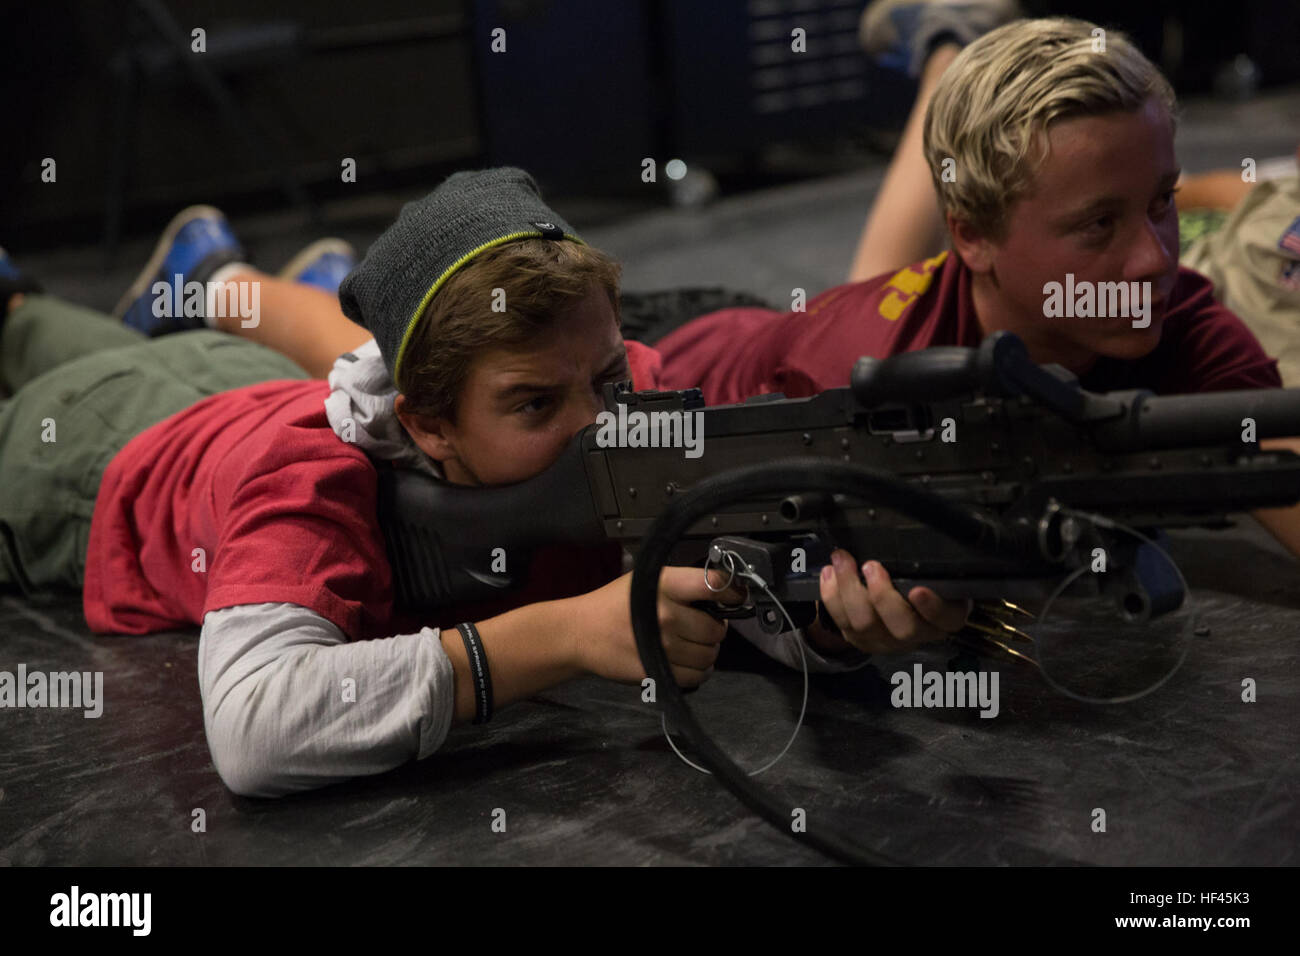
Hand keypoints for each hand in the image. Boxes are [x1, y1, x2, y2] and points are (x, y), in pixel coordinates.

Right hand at [569, 567, 746, 687]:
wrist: (581, 633)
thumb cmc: (615, 604)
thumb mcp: (646, 580)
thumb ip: (682, 585)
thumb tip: (724, 594)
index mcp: (665, 585)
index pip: (714, 586)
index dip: (732, 592)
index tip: (735, 597)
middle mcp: (667, 615)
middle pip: (716, 629)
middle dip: (713, 629)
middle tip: (699, 627)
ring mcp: (662, 646)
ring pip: (709, 656)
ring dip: (705, 652)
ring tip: (689, 645)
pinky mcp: (656, 671)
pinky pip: (696, 677)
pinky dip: (697, 672)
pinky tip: (685, 662)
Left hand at [811, 549, 971, 654]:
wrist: (901, 603)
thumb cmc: (922, 579)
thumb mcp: (935, 569)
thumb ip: (929, 560)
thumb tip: (922, 529)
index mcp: (946, 615)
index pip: (946, 617)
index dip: (932, 608)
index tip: (918, 589)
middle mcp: (919, 633)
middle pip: (902, 627)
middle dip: (882, 595)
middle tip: (871, 566)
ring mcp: (888, 640)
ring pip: (866, 625)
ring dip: (850, 589)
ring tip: (843, 561)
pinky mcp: (862, 639)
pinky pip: (843, 622)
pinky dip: (832, 596)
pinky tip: (830, 574)